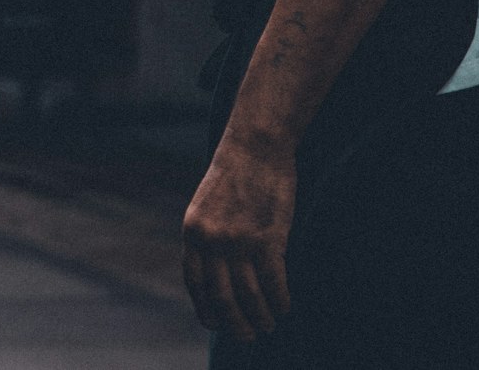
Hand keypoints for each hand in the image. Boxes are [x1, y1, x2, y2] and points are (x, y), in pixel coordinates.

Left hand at [182, 135, 294, 341]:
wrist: (256, 142)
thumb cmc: (236, 170)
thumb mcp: (207, 203)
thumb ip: (208, 235)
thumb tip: (219, 272)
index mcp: (193, 232)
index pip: (195, 284)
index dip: (206, 309)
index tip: (216, 324)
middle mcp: (211, 241)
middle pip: (223, 298)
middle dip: (236, 324)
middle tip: (249, 335)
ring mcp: (239, 240)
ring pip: (249, 296)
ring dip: (261, 317)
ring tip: (269, 324)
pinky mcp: (267, 237)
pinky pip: (273, 283)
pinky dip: (280, 300)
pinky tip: (285, 306)